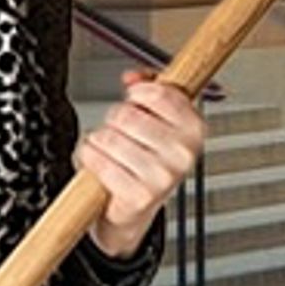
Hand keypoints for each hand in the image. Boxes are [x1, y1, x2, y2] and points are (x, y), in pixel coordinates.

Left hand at [73, 66, 204, 257]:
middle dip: (113, 122)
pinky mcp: (139, 194)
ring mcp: (163, 175)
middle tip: (119, 134)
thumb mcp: (154, 120)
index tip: (135, 104)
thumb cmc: (145, 162)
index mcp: (194, 128)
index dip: (136, 95)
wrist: (134, 209)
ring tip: (110, 152)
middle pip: (126, 115)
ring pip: (109, 137)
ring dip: (99, 142)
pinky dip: (90, 159)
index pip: (158, 93)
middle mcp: (183, 153)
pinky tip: (101, 165)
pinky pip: (99, 161)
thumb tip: (133, 76)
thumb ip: (146, 88)